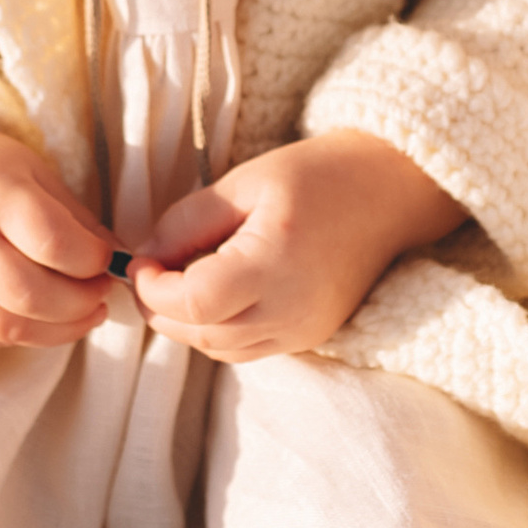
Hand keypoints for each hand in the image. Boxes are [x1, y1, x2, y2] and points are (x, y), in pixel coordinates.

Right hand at [0, 128, 111, 349]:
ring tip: (84, 314)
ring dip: (60, 330)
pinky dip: (27, 334)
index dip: (92, 261)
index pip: (53, 243)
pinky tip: (47, 319)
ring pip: (10, 326)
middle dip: (81, 303)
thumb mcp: (32, 172)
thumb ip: (74, 217)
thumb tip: (116, 257)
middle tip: (101, 293)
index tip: (108, 260)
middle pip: (33, 295)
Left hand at [129, 131, 465, 362]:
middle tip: (149, 273)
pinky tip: (215, 295)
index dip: (152, 290)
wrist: (387, 192)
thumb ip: (185, 223)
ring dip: (185, 324)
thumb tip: (144, 261)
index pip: (195, 303)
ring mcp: (305, 330)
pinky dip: (217, 331)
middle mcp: (293, 308)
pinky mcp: (311, 337)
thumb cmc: (315, 176)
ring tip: (178, 282)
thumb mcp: (242, 182)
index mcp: (276, 260)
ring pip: (219, 351)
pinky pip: (245, 350)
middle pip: (202, 335)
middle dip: (160, 310)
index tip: (140, 262)